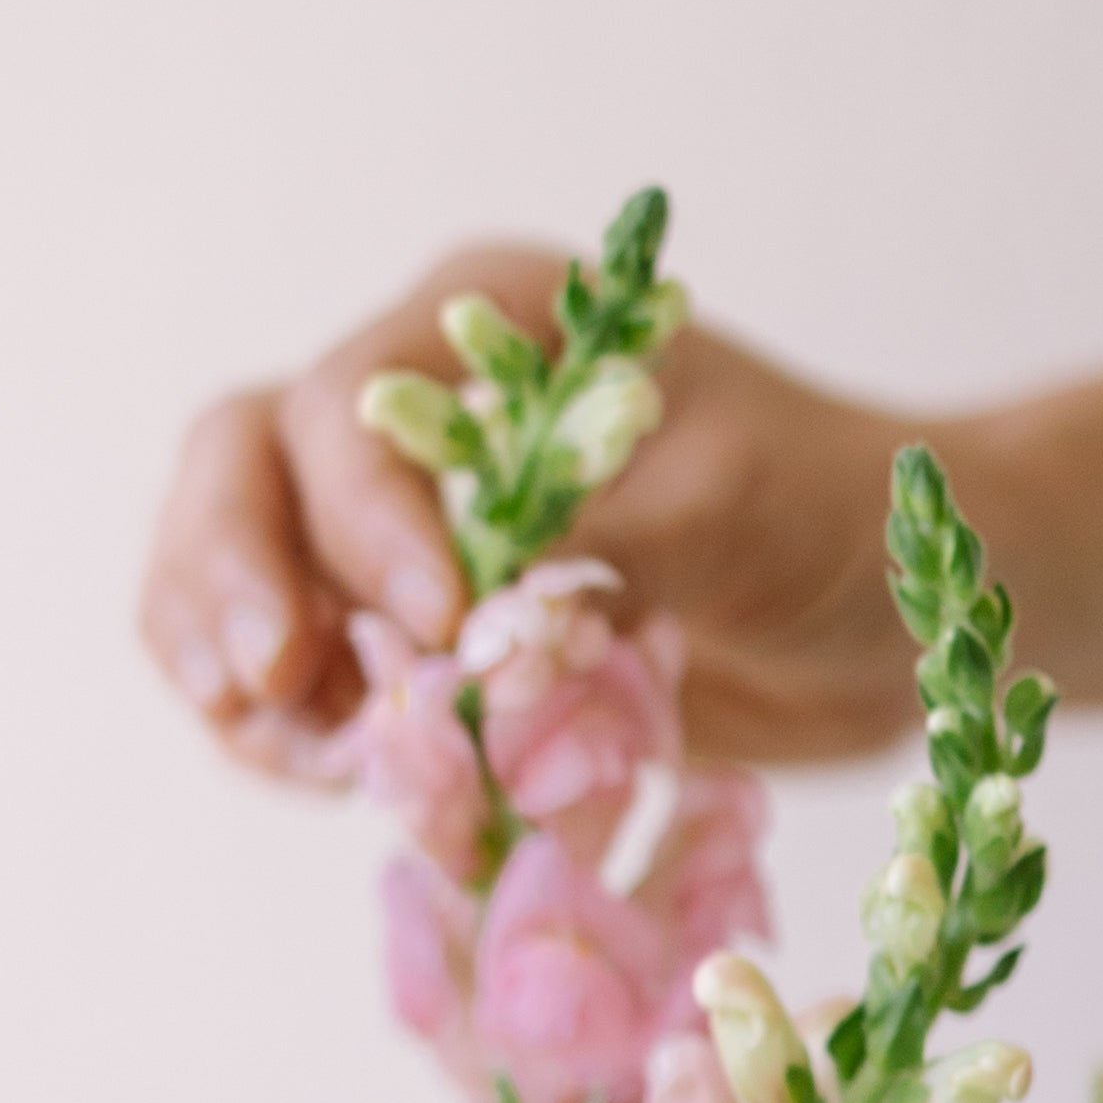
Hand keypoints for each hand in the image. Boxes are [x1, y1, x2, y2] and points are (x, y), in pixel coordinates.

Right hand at [140, 244, 923, 778]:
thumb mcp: (739, 502)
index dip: (363, 524)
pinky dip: (278, 728)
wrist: (876, 609)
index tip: (435, 626)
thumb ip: (607, 542)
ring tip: (301, 753)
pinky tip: (327, 777)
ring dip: (228, 657)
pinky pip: (282, 667)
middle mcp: (417, 405)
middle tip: (276, 684)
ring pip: (227, 561)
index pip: (351, 408)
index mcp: (492, 325)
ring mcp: (391, 519)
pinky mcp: (398, 630)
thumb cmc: (831, 515)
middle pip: (241, 460)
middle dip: (230, 574)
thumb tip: (483, 621)